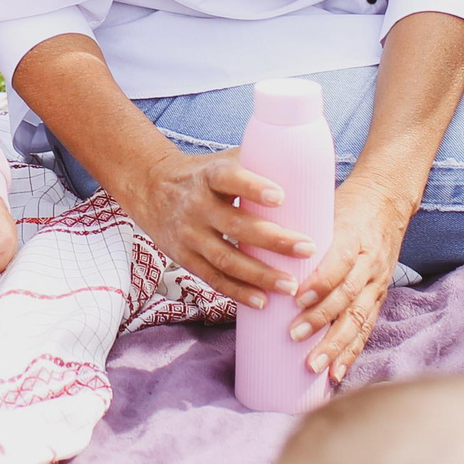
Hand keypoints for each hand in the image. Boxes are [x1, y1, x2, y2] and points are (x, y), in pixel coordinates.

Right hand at [123, 148, 316, 308]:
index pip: (230, 179)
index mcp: (210, 176)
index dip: (253, 187)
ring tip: (291, 285)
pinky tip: (263, 302)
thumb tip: (311, 170)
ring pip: (225, 259)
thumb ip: (260, 164)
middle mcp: (197, 205)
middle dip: (272, 240)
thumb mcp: (224, 160)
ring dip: (259, 275)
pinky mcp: (185, 258)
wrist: (151, 188)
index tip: (281, 196)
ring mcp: (189, 234)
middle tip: (307, 248)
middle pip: (235, 225)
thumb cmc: (205, 175)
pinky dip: (238, 292)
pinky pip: (213, 278)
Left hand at [288, 182, 411, 382]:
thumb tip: (249, 249)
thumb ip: (294, 230)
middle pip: (348, 296)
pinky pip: (366, 329)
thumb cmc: (344, 206)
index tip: (296, 298)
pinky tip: (335, 374)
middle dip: (321, 319)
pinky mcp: (379, 298)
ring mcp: (377, 283)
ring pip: (358, 318)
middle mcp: (369, 262)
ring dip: (335, 345)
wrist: (386, 202)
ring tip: (313, 365)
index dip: (321, 282)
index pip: (340, 261)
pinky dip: (351, 353)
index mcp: (353, 236)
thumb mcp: (323, 209)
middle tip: (294, 336)